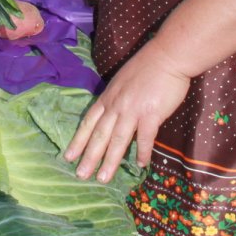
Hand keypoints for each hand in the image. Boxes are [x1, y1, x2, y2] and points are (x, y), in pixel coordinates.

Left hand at [64, 43, 191, 182]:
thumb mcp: (122, 82)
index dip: (78, 140)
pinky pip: (144, 138)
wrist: (167, 56)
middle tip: (80, 175)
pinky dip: (141, 152)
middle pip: (99, 134)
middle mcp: (117, 105)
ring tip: (103, 178)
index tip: (68, 156)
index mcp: (109, 97)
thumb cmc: (147, 67)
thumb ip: (116, 99)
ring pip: (117, 140)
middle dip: (89, 157)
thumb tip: (113, 116)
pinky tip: (139, 164)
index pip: (89, 122)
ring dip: (109, 161)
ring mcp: (133, 110)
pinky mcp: (151, 114)